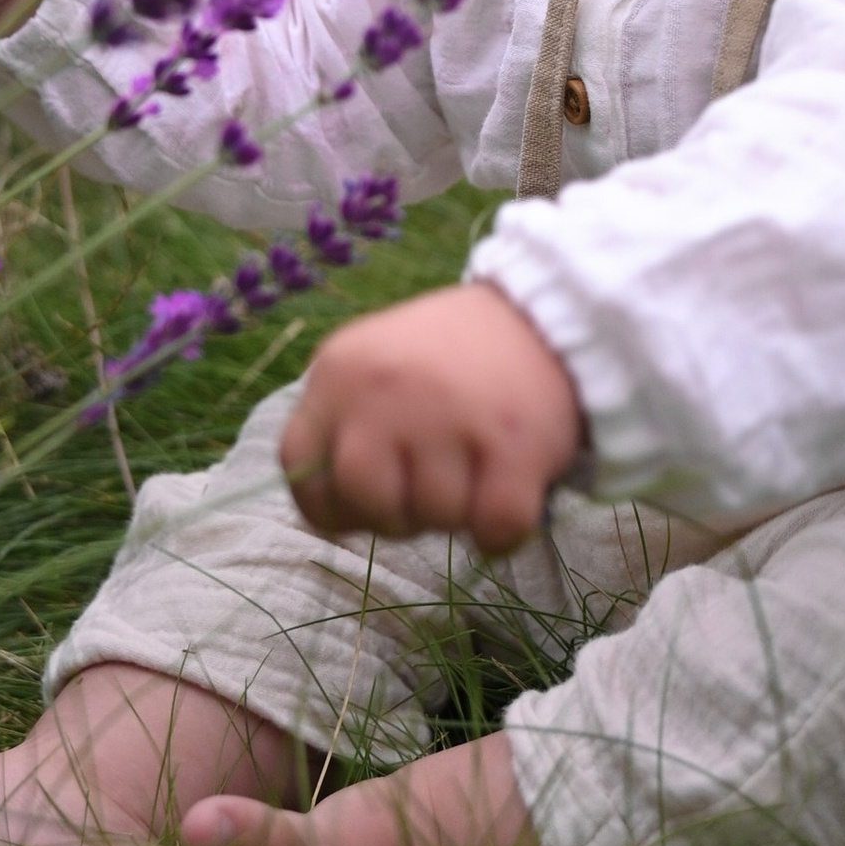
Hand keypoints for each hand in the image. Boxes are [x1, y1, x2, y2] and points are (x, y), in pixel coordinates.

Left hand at [280, 283, 585, 555]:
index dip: (330, 501)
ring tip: (474, 468)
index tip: (367, 498)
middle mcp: (387, 389)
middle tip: (429, 487)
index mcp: (340, 370)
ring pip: (435, 519)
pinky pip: (495, 529)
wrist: (546, 313)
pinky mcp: (515, 443)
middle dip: (395, 514)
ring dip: (456, 514)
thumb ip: (342, 425)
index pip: (299, 468)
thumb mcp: (372, 366)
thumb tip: (335, 510)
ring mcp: (451, 415)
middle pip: (365, 500)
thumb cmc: (448, 358)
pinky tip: (508, 492)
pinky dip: (502, 531)